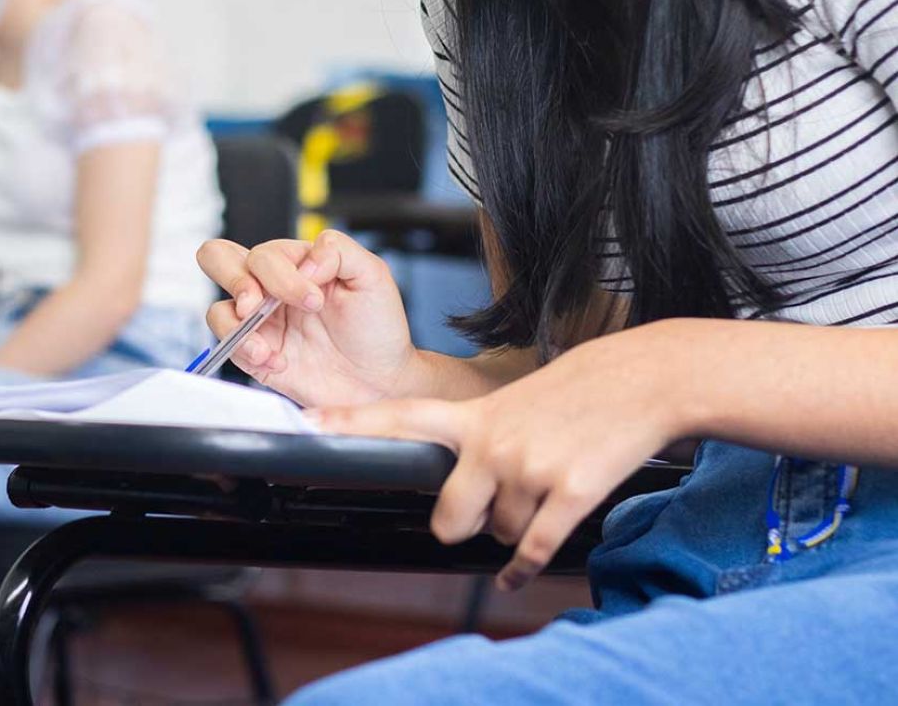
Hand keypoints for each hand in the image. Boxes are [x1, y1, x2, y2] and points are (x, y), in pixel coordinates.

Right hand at [197, 229, 419, 407]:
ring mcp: (260, 322)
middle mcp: (271, 287)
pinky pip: (228, 347)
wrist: (378, 380)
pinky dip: (247, 354)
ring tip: (268, 348)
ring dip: (239, 327)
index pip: (266, 252)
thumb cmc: (377, 328)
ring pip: (217, 309)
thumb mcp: (372, 276)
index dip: (283, 275)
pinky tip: (277, 361)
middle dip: (235, 280)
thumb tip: (304, 261)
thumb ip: (338, 251)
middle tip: (258, 305)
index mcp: (296, 263)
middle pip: (218, 258)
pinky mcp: (254, 355)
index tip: (315, 300)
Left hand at [310, 324, 686, 590]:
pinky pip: (533, 551)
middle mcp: (493, 444)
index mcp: (474, 417)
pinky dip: (524, 570)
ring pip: (501, 535)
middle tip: (483, 510)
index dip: (350, 424)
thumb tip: (464, 489)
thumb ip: (480, 435)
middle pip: (447, 519)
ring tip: (543, 491)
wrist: (647, 378)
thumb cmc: (581, 387)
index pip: (399, 418)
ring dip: (516, 528)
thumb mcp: (515, 398)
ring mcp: (530, 469)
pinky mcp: (570, 493)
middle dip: (461, 526)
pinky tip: (518, 575)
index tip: (306, 424)